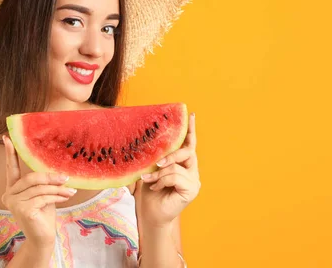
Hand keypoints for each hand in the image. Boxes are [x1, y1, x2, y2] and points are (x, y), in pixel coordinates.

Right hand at [1, 135, 75, 247]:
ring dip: (57, 189)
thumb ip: (42, 182)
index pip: (11, 168)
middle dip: (50, 177)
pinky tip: (66, 197)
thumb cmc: (44, 215)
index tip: (7, 138)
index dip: (10, 153)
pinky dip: (57, 196)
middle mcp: (9, 195)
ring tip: (70, 191)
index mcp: (12, 189)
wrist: (43, 238)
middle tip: (66, 178)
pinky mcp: (22, 210)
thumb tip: (56, 169)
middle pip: (31, 178)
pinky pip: (43, 197)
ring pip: (39, 188)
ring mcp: (13, 203)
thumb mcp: (42, 194)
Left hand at [138, 112, 200, 227]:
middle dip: (170, 155)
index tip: (190, 114)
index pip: (188, 143)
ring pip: (177, 165)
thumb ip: (150, 159)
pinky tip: (156, 188)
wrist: (149, 216)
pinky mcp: (192, 189)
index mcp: (182, 163)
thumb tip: (138, 144)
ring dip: (160, 173)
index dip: (190, 129)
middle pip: (187, 151)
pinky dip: (162, 181)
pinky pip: (176, 176)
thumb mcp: (147, 171)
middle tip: (156, 163)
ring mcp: (193, 180)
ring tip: (149, 181)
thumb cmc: (148, 194)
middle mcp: (191, 170)